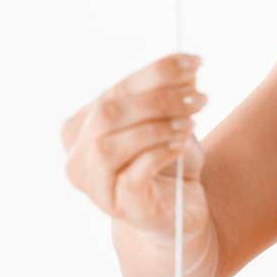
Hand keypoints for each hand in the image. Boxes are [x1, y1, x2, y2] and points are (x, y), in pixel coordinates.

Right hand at [60, 52, 209, 240]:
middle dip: (157, 99)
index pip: (116, 90)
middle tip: (199, 97)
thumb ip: (173, 96)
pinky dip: (157, 155)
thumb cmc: (169, 165)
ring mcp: (94, 184)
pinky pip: (131, 176)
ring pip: (109, 146)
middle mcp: (78, 156)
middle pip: (109, 114)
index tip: (193, 61)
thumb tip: (186, 66)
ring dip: (155, 128)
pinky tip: (180, 146)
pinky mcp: (117, 207)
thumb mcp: (173, 123)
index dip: (155, 73)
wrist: (180, 214)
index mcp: (83, 127)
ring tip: (191, 123)